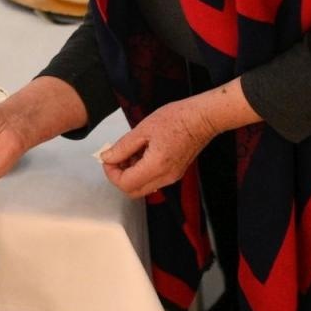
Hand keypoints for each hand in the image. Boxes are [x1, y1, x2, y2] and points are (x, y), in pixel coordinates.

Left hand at [99, 98, 217, 198]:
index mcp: (156, 166)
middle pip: (133, 191)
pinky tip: (142, 153)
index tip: (108, 159)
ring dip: (130, 174)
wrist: (202, 118)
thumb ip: (122, 147)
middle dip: (119, 177)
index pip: (125, 184)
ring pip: (142, 187)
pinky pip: (153, 180)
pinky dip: (142, 172)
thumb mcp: (143, 129)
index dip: (111, 173)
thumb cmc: (177, 118)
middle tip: (115, 158)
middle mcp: (165, 177)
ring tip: (130, 151)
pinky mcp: (175, 173)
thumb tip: (107, 157)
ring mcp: (172, 177)